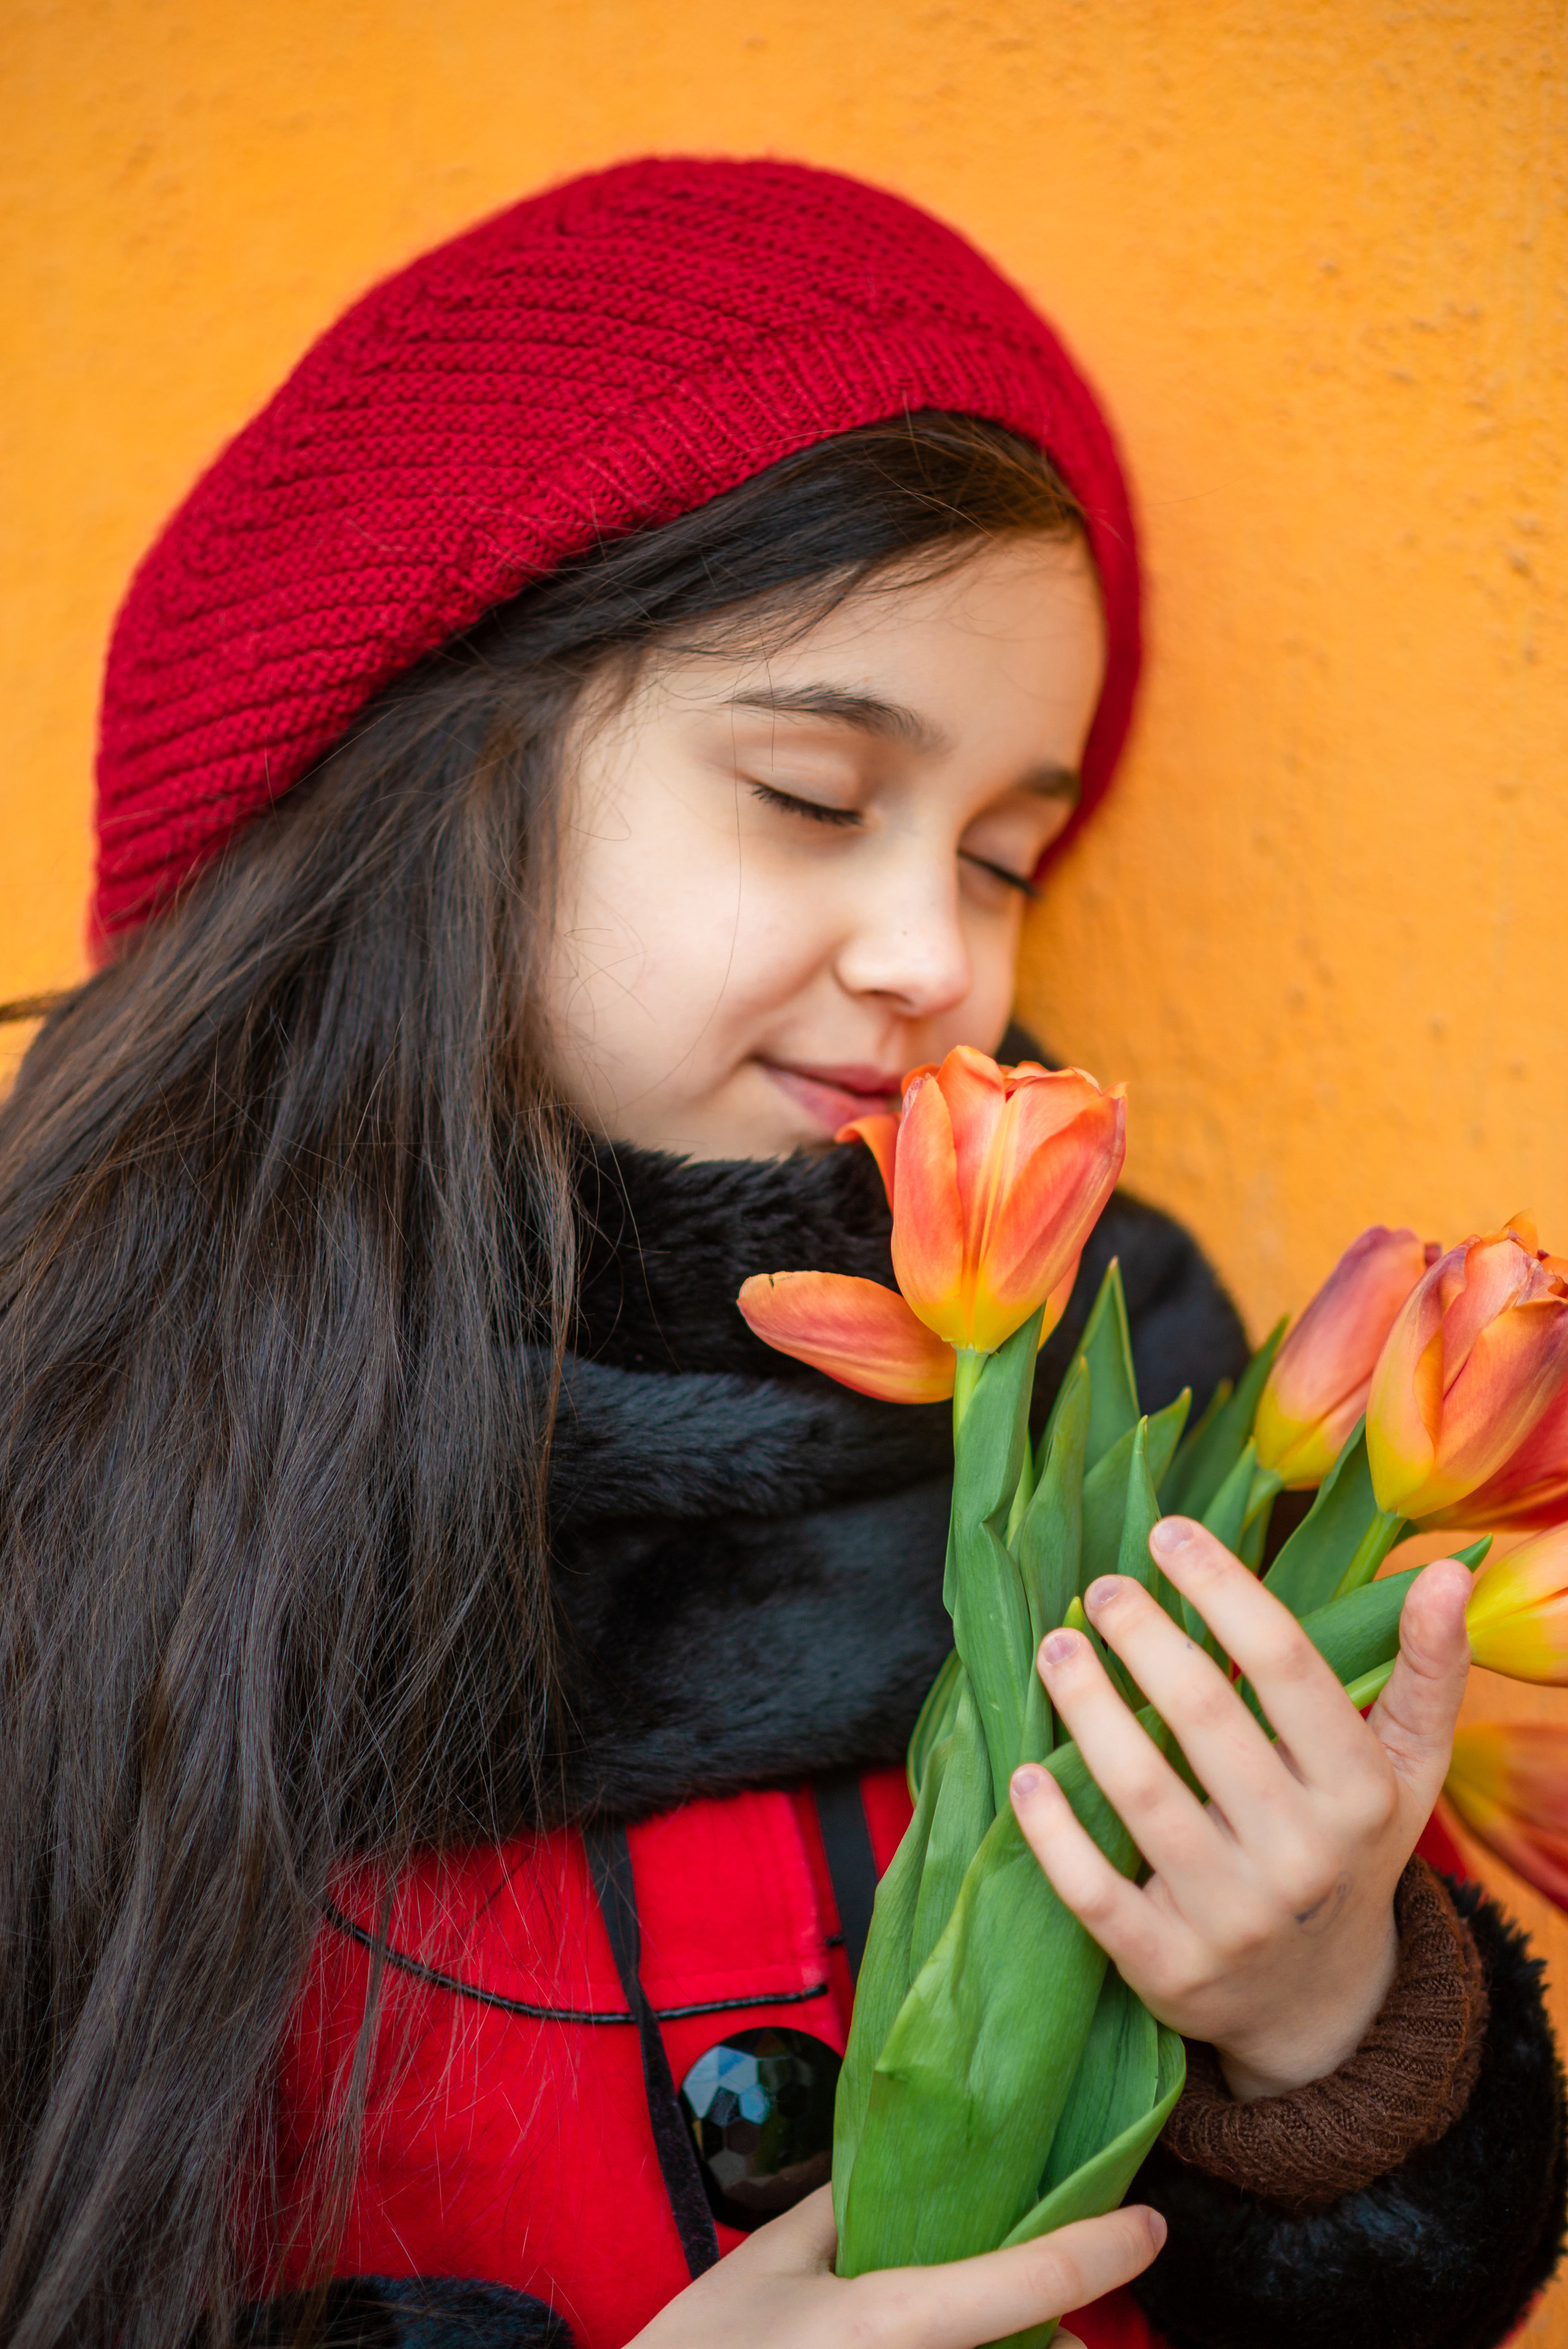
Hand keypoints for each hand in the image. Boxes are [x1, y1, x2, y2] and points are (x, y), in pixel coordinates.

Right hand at [626, 2185, 1164, 2348]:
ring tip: (1012, 2331)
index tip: (1149, 2227)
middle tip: (1049, 2311)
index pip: (1029, 2280)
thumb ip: (834, 2215)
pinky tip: (946, 2344)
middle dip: (1052, 2335)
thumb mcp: (764, 2268)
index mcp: (891, 2322)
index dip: (1102, 2251)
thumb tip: (887, 2172)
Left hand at [1009, 1516, 1472, 2100]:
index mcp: (1359, 1791)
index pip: (1285, 1664)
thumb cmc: (1351, 1848)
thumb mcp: (1407, 1767)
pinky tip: (1025, 1774)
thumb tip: (1445, 1571)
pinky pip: (1094, 1892)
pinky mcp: (1167, 1968)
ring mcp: (1232, 1918)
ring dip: (1086, 1708)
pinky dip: (1052, 1831)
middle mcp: (1301, 1855)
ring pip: (1140, 1792)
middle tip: (1101, 1589)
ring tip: (1055, 1650)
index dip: (1221, 1587)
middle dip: (1141, 1635)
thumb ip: (1429, 1669)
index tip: (1166, 1533)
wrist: (1322, 2006)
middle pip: (1203, 1716)